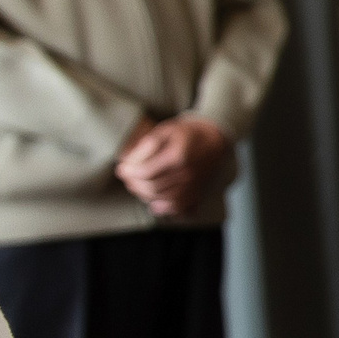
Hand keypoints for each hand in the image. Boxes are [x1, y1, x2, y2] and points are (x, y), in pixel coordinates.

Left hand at [114, 114, 231, 216]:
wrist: (216, 138)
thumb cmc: (188, 132)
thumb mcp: (166, 130)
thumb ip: (147, 145)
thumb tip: (130, 162)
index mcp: (178, 156)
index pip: (144, 172)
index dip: (128, 172)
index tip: (122, 168)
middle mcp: (186, 174)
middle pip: (151, 187)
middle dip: (133, 184)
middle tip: (127, 177)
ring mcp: (193, 185)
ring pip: (161, 198)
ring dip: (143, 194)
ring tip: (137, 184)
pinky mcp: (196, 192)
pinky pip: (176, 207)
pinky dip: (162, 207)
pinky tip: (154, 201)